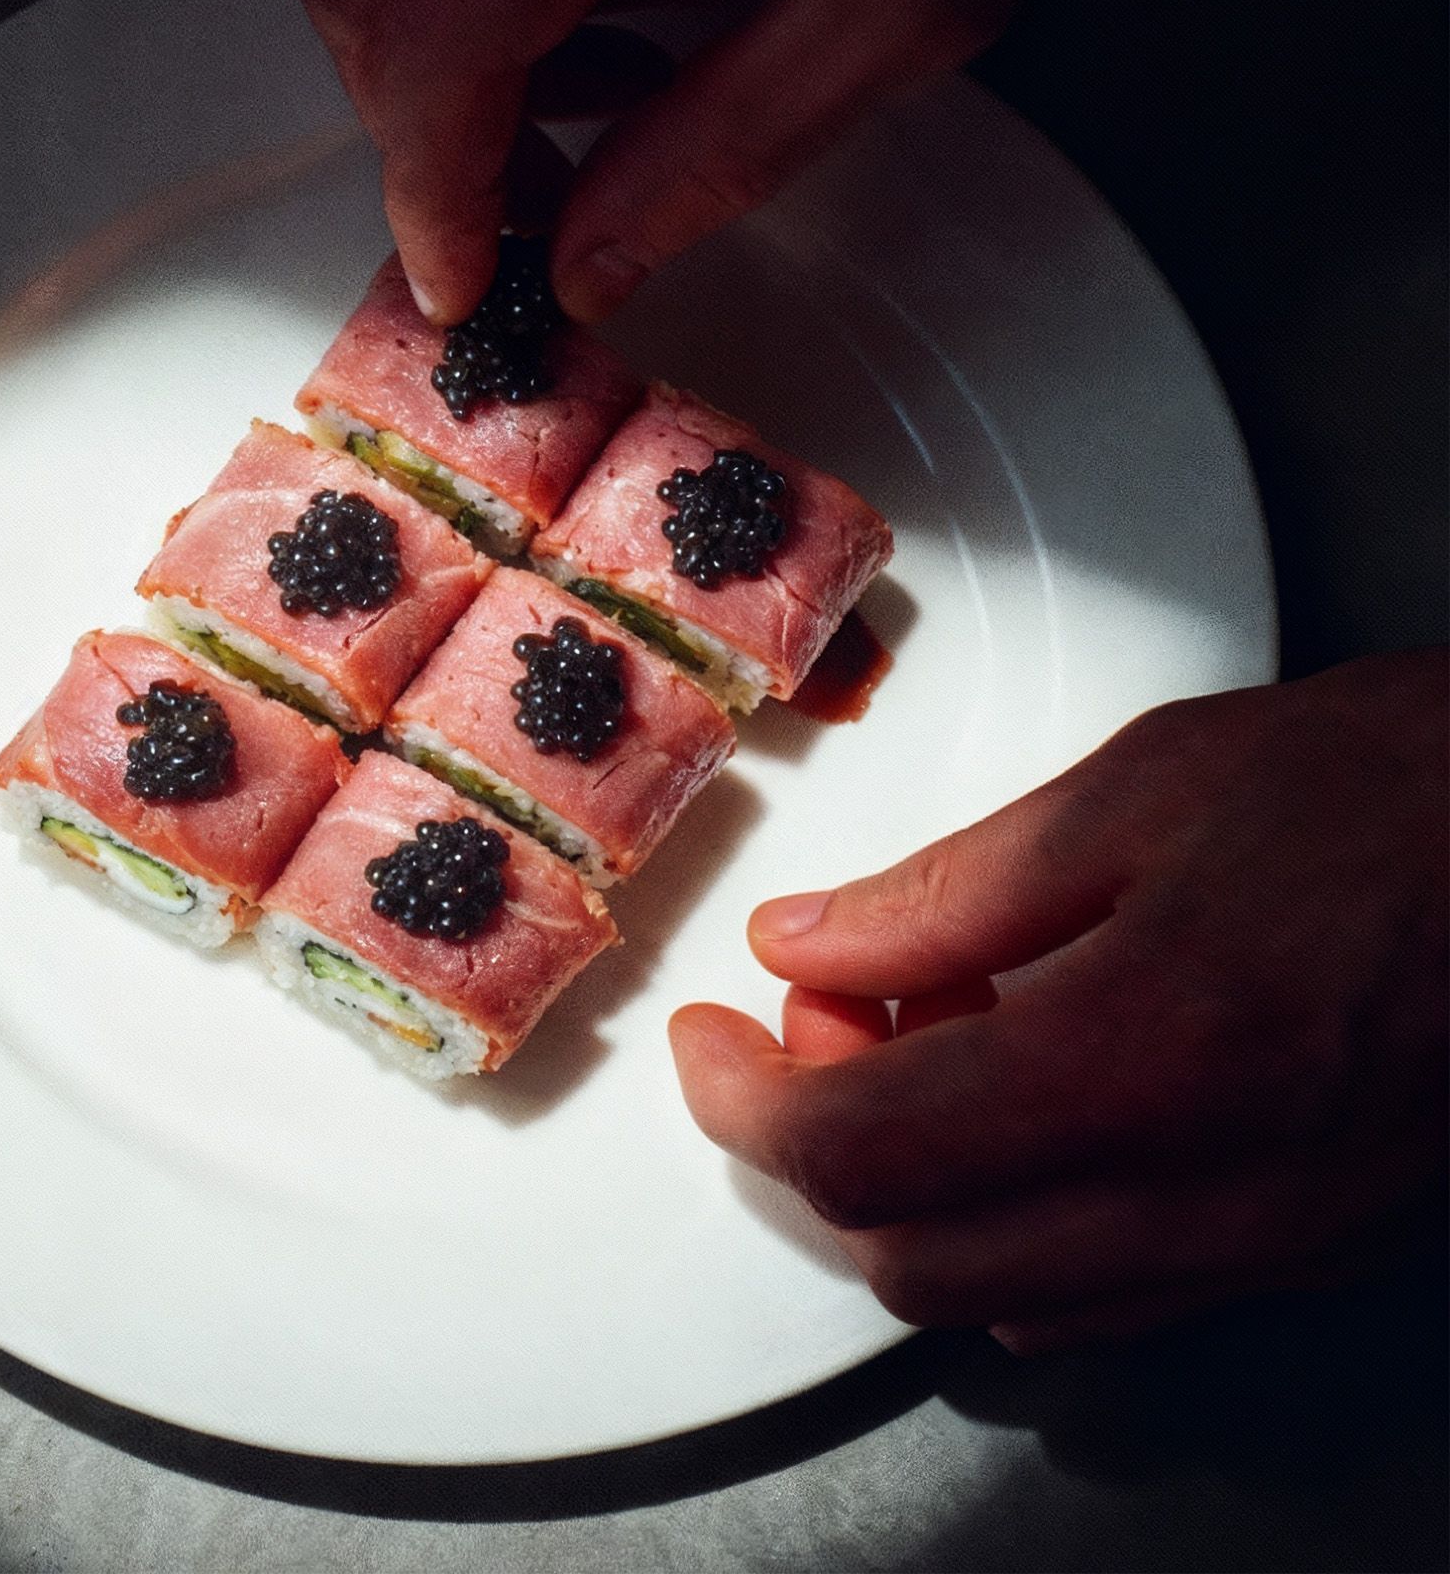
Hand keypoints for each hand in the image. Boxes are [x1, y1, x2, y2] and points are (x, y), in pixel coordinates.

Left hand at [669, 651, 1447, 1350]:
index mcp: (1143, 1058)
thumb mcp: (1131, 793)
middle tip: (820, 1016)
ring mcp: (1262, 1245)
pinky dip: (1016, 1220)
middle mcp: (1203, 1194)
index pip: (862, 1152)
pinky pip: (1106, 1295)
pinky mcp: (1305, 1251)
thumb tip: (800, 948)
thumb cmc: (1380, 788)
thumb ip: (942, 893)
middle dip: (821, 1146)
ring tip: (931, 1034)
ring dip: (917, 1189)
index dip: (741, 1100)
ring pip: (1004, 1298)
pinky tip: (1026, 1095)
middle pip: (913, 1258)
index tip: (705, 1040)